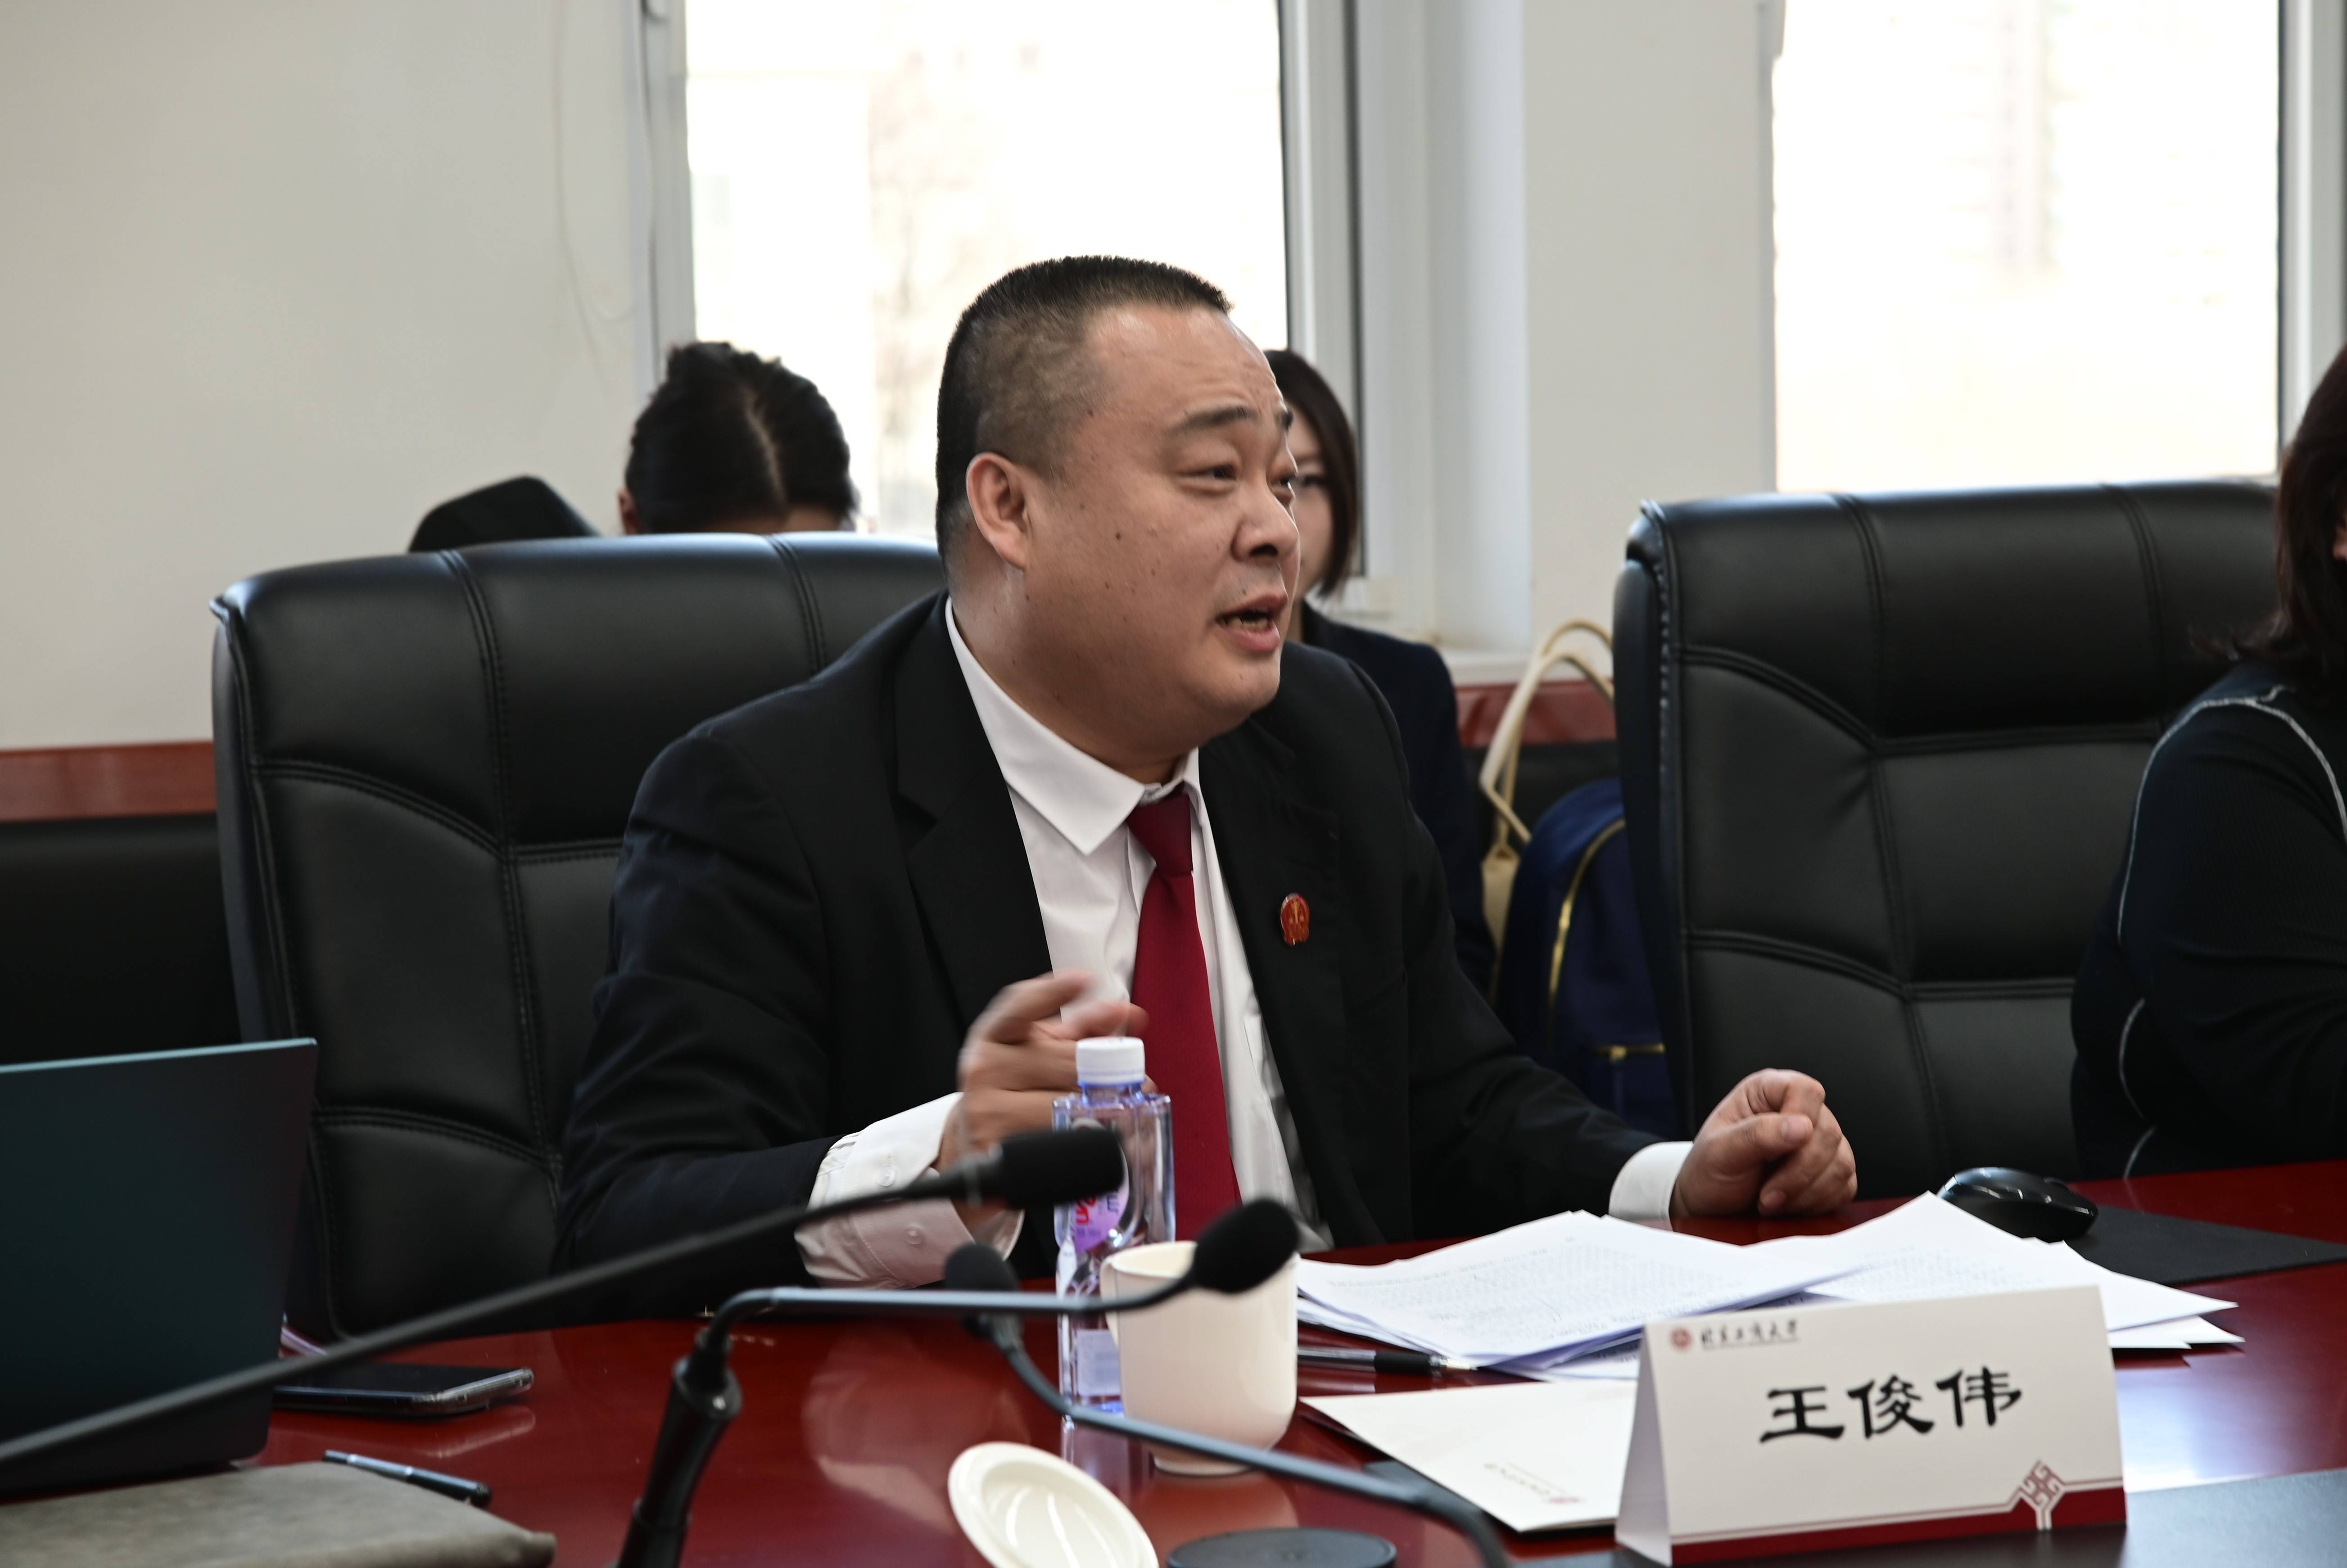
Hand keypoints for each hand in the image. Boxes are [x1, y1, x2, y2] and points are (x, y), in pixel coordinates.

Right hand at [938, 971, 1145, 1225]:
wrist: (977, 1139)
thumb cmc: (1016, 1089)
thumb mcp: (1042, 1051)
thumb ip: (1082, 1028)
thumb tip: (1124, 1011)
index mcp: (993, 1036)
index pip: (1020, 1005)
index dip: (1053, 992)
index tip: (1084, 979)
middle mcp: (983, 1069)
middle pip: (1065, 1063)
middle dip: (1109, 1075)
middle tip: (1141, 1085)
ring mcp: (984, 1113)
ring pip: (1063, 1108)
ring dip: (1102, 1114)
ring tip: (1125, 1119)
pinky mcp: (993, 1155)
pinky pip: (1054, 1149)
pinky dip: (1084, 1148)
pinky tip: (1099, 1145)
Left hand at [1670, 1069, 1856, 1218]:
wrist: (1711, 1207)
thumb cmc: (1709, 1172)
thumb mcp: (1719, 1152)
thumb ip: (1756, 1135)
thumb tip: (1801, 1127)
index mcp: (1768, 1093)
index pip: (1805, 1091)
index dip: (1798, 1119)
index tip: (1775, 1152)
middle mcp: (1798, 1113)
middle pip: (1828, 1132)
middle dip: (1798, 1172)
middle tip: (1767, 1195)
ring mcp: (1818, 1144)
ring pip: (1842, 1163)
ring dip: (1807, 1192)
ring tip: (1772, 1203)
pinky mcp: (1830, 1174)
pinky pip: (1845, 1186)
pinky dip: (1818, 1203)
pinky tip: (1790, 1206)